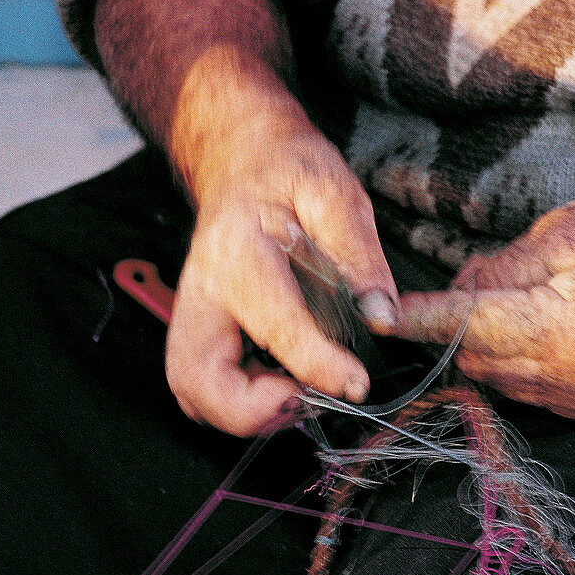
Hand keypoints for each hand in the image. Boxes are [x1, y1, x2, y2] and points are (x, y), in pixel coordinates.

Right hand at [166, 106, 397, 436]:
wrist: (242, 159)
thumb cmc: (286, 173)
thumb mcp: (334, 193)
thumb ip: (359, 255)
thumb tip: (382, 317)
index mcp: (239, 253)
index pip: (274, 324)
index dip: (316, 365)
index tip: (355, 384)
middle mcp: (202, 291)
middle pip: (197, 379)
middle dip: (252, 411)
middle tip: (308, 401)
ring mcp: (193, 315)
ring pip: (192, 392)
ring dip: (243, 414)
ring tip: (299, 396)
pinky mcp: (198, 331)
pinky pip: (202, 387)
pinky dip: (237, 405)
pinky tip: (281, 386)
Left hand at [390, 197, 574, 417]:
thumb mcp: (563, 233)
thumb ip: (499, 270)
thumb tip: (452, 296)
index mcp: (567, 328)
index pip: (470, 326)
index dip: (420, 321)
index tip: (378, 317)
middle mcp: (568, 377)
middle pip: (473, 358)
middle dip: (458, 322)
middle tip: (485, 278)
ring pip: (491, 376)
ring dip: (483, 341)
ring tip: (519, 298)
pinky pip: (518, 387)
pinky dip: (508, 358)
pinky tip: (533, 323)